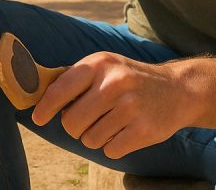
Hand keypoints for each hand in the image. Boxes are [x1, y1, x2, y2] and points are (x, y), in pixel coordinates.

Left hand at [30, 52, 192, 158]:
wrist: (177, 89)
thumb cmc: (130, 79)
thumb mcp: (105, 66)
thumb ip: (74, 78)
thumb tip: (38, 94)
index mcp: (100, 64)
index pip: (60, 90)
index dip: (44, 108)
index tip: (39, 119)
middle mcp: (114, 83)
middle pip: (71, 122)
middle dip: (75, 126)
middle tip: (88, 120)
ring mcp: (130, 107)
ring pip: (90, 140)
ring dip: (96, 137)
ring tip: (112, 122)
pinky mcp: (144, 130)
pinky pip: (110, 150)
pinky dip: (113, 146)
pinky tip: (125, 131)